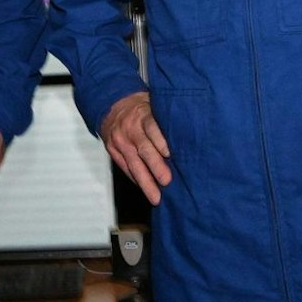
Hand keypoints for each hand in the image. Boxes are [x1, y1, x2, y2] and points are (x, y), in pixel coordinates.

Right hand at [101, 91, 171, 205]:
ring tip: (156, 197)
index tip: (169, 154)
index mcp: (142, 114)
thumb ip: (165, 117)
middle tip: (167, 181)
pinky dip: (135, 179)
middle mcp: (130, 128)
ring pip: (133, 164)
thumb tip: (188, 135)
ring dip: (145, 182)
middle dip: (155, 166)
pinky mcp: (113, 151)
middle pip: (144, 149)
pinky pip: (124, 168)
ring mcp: (120, 141)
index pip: (151, 127)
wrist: (112, 105)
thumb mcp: (153, 104)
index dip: (160, 141)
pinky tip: (145, 189)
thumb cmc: (141, 107)